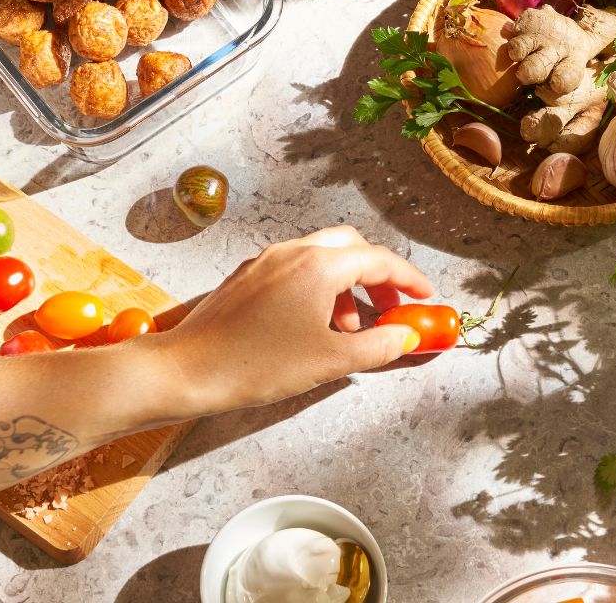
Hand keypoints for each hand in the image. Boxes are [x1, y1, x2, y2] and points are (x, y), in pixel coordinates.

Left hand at [161, 226, 433, 416]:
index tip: (426, 298)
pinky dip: (318, 288)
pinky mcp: (248, 274)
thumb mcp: (329, 360)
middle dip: (377, 276)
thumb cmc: (259, 364)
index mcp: (318, 264)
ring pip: (321, 257)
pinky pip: (295, 268)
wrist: (189, 369)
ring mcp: (266, 259)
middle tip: (390, 311)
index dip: (409, 279)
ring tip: (349, 330)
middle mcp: (293, 251)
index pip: (378, 260)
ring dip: (346, 285)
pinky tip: (314, 326)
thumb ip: (377, 346)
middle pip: (350, 247)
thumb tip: (406, 336)